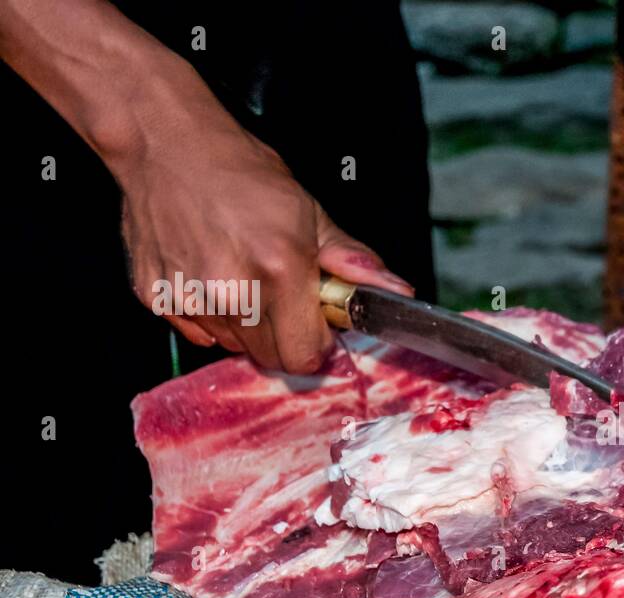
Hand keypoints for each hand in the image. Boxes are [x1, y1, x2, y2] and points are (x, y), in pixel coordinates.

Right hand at [118, 120, 411, 372]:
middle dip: (284, 335)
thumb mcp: (309, 212)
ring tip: (244, 275)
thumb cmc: (239, 172)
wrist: (166, 143)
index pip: (305, 355)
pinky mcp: (157, 298)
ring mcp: (191, 297)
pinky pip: (198, 332)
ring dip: (246, 325)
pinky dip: (210, 314)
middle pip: (271, 357)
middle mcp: (232, 291)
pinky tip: (211, 274)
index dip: (316, 342)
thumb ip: (351, 262)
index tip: (315, 322)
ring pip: (234, 346)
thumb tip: (394, 291)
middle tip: (281, 293)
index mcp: (279, 269)